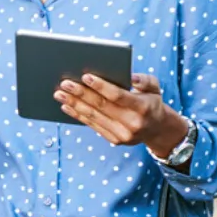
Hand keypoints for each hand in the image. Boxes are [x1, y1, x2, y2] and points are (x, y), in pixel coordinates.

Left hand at [54, 72, 190, 157]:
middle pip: (101, 106)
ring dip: (74, 104)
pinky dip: (77, 115)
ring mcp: (122, 134)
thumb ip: (144, 80)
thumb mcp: (154, 87)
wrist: (157, 129)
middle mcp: (132, 123)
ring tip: (59, 94)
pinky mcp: (114, 140)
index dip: (101, 86)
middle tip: (65, 83)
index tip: (85, 76)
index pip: (118, 96)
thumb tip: (130, 77)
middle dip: (81, 94)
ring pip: (93, 117)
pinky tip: (66, 106)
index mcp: (143, 107)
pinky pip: (92, 125)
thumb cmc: (151, 101)